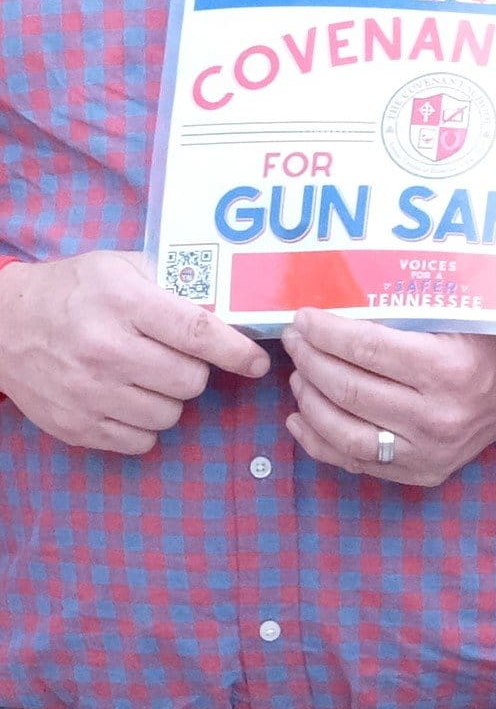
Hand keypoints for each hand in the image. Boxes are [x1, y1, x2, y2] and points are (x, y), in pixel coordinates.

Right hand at [0, 251, 270, 453]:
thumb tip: (233, 306)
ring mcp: (87, 392)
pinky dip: (144, 424)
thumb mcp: (121, 268)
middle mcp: (104, 350)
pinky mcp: (75, 426)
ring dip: (170, 398)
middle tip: (177, 358)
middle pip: (190, 381)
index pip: (197, 333)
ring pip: (170, 415)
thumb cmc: (74, 291)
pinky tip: (129, 399)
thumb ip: (175, 283)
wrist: (2, 324)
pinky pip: (140, 441)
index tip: (256, 362)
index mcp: (123, 304)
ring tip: (148, 377)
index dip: (236, 351)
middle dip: (195, 371)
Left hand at [280, 308, 495, 486]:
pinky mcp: (423, 471)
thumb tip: (339, 299)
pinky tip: (301, 417)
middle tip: (295, 339)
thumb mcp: (463, 312)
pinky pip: (356, 462)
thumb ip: (408, 308)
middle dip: (310, 359)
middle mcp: (438, 417)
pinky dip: (319, 441)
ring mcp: (429, 451)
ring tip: (299, 374)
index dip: (325, 331)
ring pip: (342, 431)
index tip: (304, 317)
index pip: (366, 349)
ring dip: (309, 400)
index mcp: (449, 370)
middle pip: (348, 388)